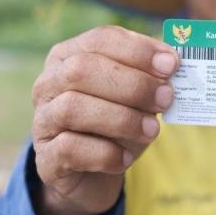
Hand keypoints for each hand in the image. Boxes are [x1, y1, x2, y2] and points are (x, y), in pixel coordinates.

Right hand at [31, 25, 177, 214]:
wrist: (92, 175)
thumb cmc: (116, 126)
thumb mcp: (137, 98)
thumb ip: (151, 79)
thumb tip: (173, 63)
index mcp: (70, 56)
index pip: (100, 39)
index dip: (137, 50)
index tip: (171, 64)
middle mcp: (48, 83)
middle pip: (81, 70)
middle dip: (131, 84)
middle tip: (166, 99)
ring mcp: (42, 120)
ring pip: (72, 108)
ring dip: (122, 119)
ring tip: (153, 131)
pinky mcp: (45, 158)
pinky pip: (69, 149)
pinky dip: (105, 154)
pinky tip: (125, 159)